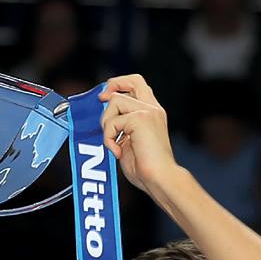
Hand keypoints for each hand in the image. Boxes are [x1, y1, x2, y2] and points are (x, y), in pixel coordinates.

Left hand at [97, 75, 176, 194]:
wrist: (160, 178)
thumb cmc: (146, 169)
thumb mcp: (130, 143)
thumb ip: (121, 128)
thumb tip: (104, 123)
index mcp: (152, 112)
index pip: (137, 84)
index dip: (119, 84)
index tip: (105, 96)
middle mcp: (152, 108)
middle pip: (131, 80)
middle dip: (111, 89)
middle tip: (100, 103)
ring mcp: (147, 112)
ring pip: (115, 101)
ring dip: (106, 123)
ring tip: (112, 142)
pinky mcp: (140, 119)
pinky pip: (112, 123)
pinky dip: (109, 139)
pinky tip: (117, 152)